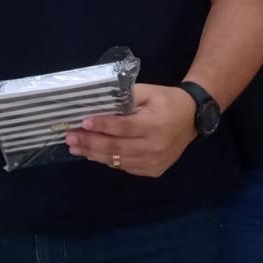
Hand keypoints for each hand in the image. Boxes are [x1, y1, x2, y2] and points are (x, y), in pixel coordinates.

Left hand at [65, 84, 195, 177]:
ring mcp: (154, 162)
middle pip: (116, 147)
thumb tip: (99, 103)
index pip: (122, 127)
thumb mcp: (148, 91)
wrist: (192, 118)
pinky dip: (108, 160)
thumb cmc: (166, 101)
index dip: (102, 125)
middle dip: (90, 142)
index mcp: (154, 125)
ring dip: (94, 154)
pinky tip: (93, 154)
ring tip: (76, 147)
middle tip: (70, 138)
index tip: (83, 122)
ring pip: (118, 161)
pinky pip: (126, 167)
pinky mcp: (154, 170)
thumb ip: (126, 96)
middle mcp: (154, 146)